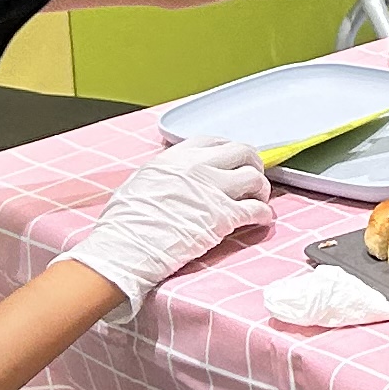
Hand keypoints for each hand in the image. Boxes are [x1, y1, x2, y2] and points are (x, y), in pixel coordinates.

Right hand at [71, 138, 272, 319]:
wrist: (125, 248)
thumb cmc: (124, 223)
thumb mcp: (142, 182)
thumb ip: (168, 174)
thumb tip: (179, 179)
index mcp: (175, 157)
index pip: (214, 141)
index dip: (228, 151)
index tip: (233, 160)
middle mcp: (198, 167)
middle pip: (242, 152)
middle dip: (252, 163)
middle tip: (252, 177)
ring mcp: (213, 190)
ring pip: (254, 178)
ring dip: (260, 189)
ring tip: (257, 200)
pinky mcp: (223, 217)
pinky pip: (256, 209)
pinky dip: (263, 214)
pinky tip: (261, 219)